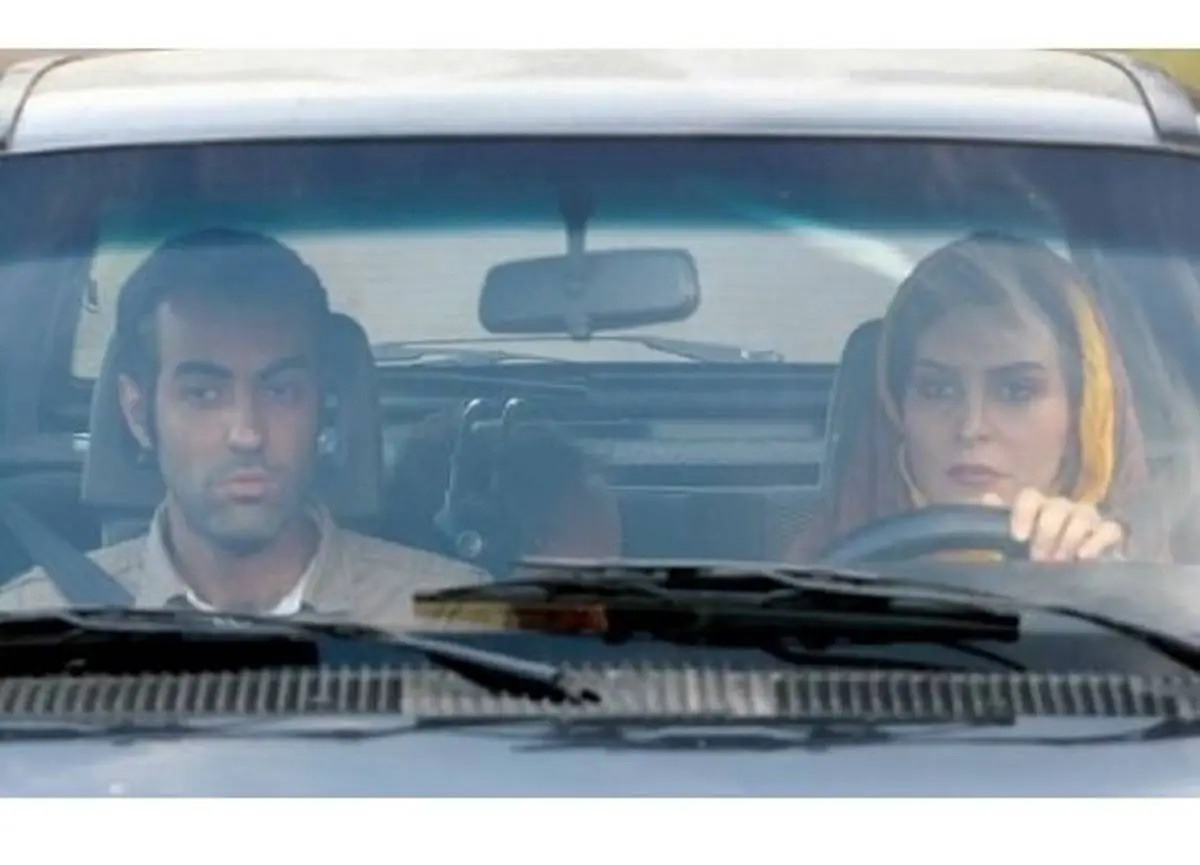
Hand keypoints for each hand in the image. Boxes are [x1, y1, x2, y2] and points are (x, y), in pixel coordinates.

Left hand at [980, 489, 1123, 561]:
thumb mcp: (1001, 546)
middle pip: (1058, 506)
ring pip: (1084, 514)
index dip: (1024, 513)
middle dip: (1048, 532)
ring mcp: (1085, 520)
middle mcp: (1060, 509)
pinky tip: (1084, 557)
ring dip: (1070, 538)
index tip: (1019, 538)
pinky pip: (1110, 528)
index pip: (1030, 497)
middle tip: (1040, 558)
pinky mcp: (1107, 535)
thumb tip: (989, 498)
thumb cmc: (1023, 560)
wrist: (1054, 583)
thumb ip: (993, 523)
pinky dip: (1098, 540)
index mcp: (1034, 507)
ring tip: (1060, 561)